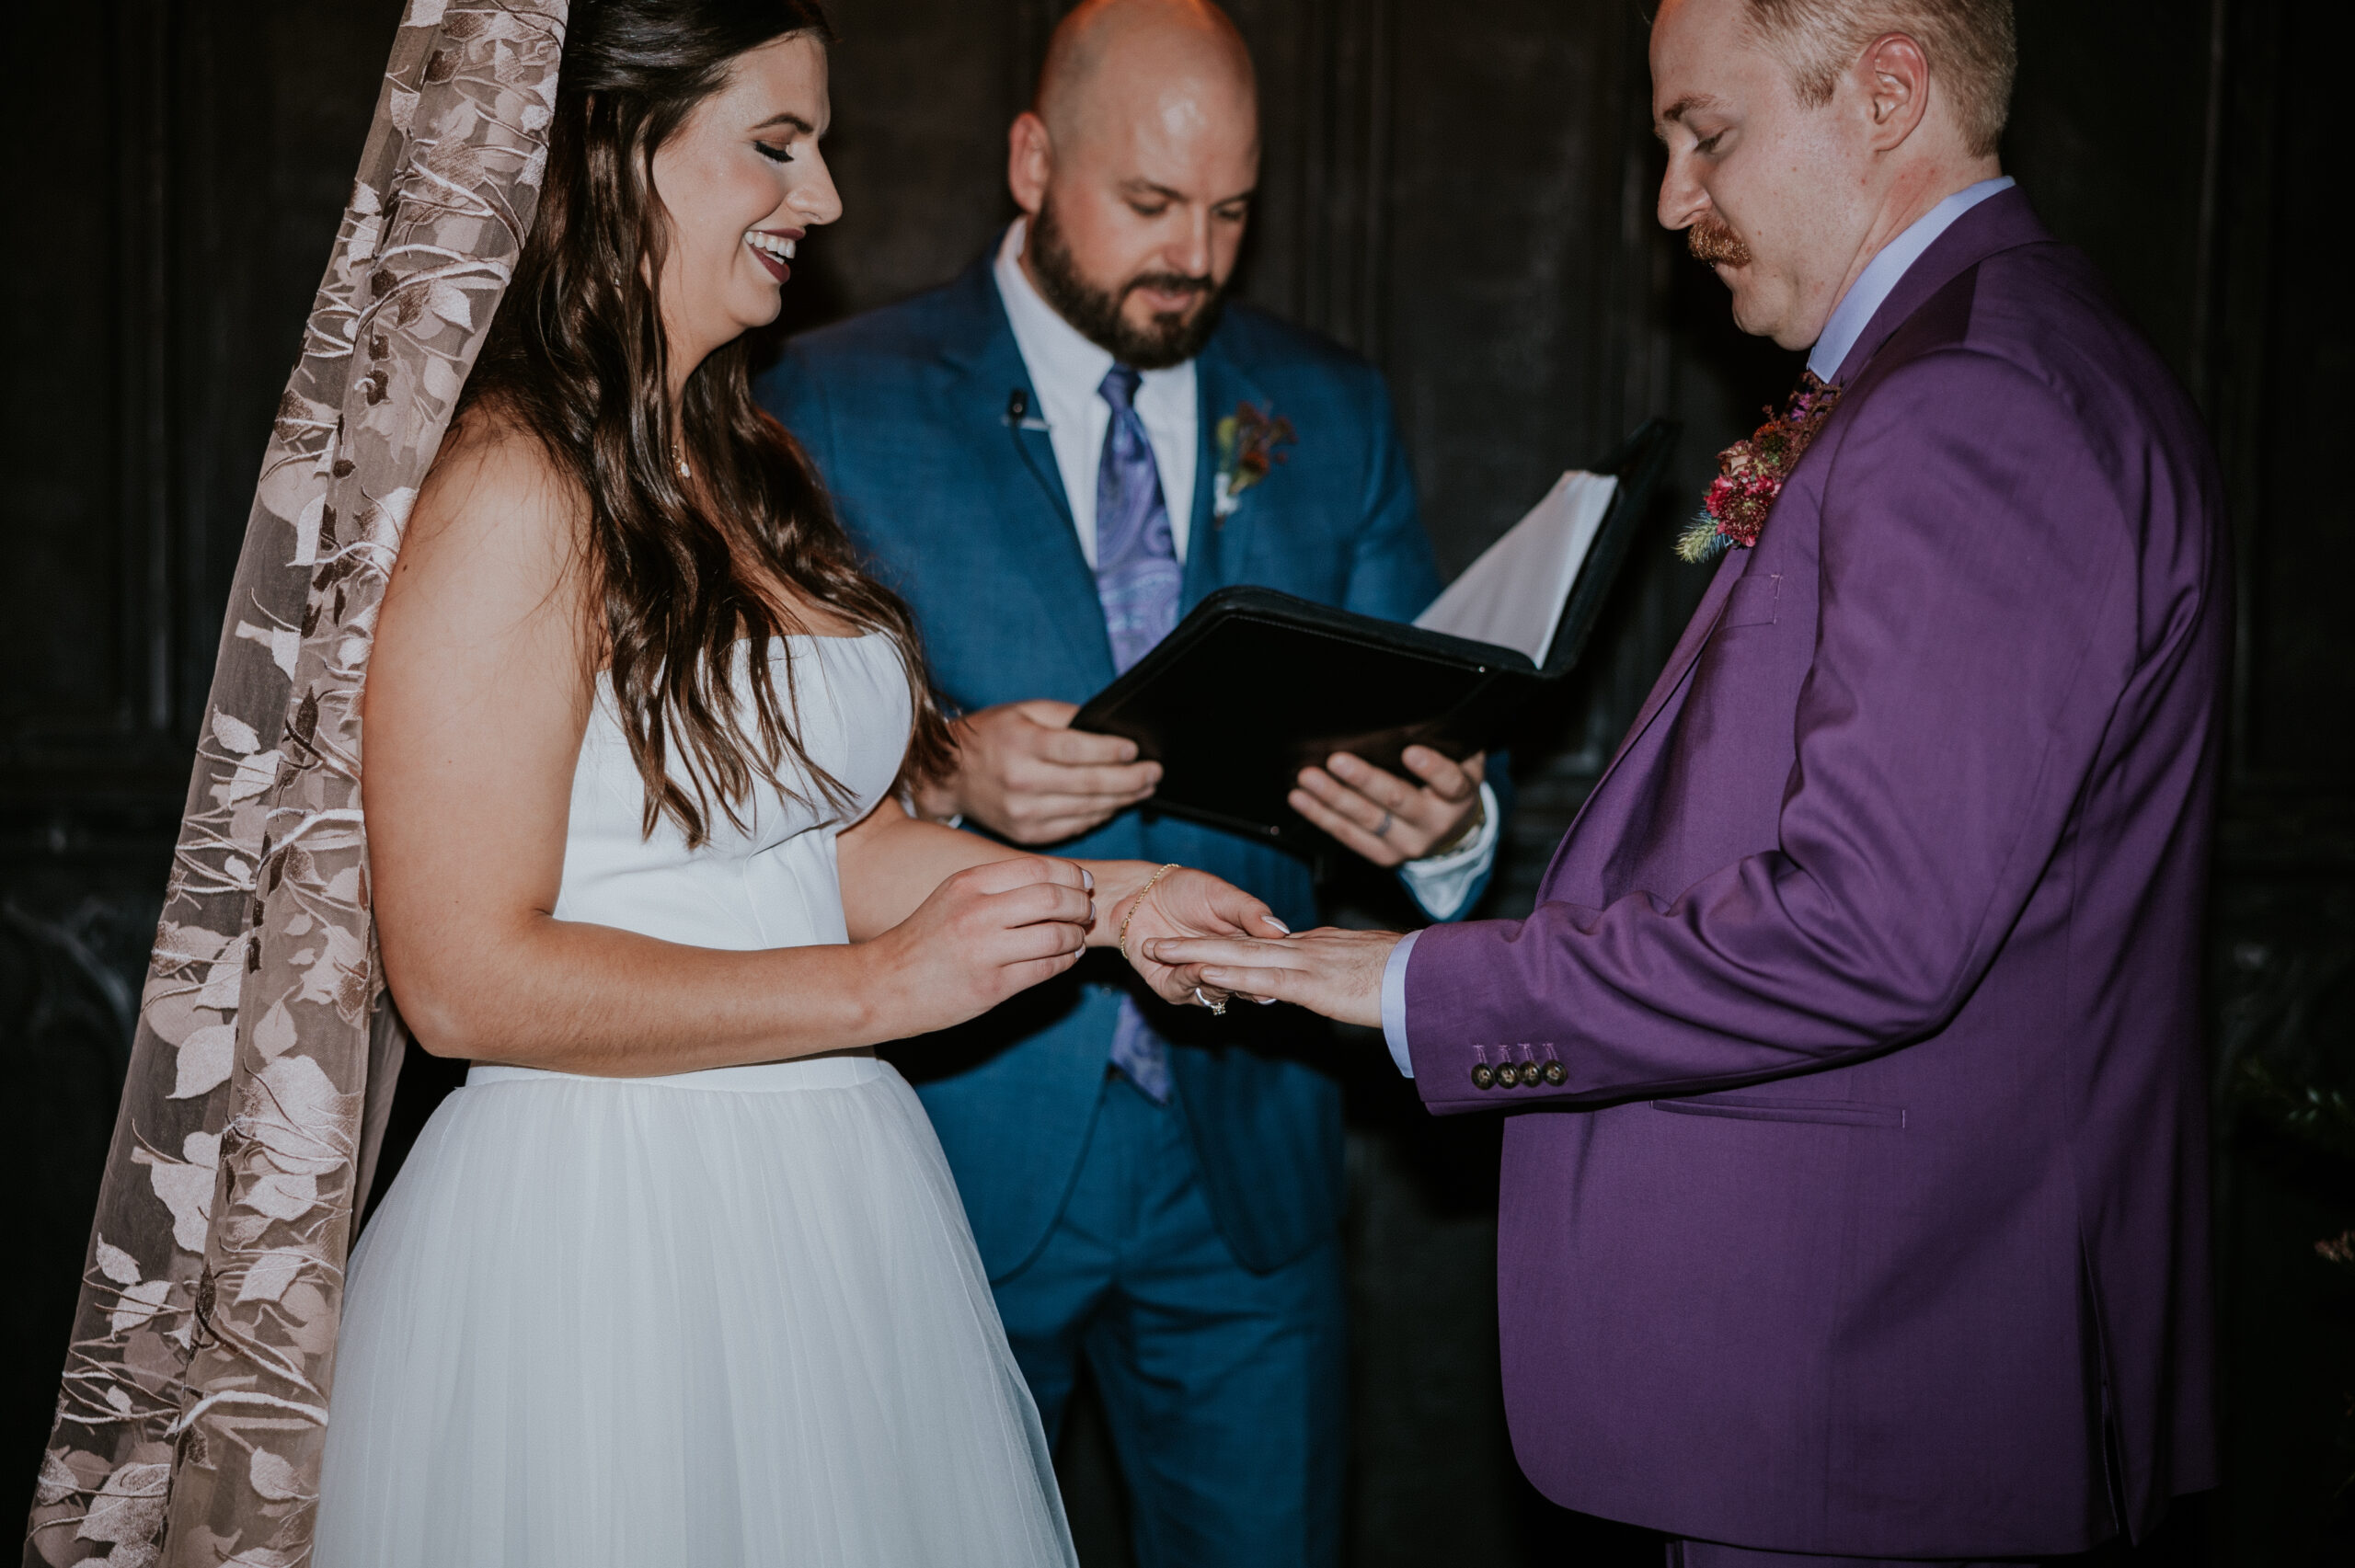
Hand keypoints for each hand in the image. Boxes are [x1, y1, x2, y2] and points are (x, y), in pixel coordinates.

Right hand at [866, 856, 1095, 1035]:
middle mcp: (978, 912)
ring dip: (1076, 936)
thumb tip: (1055, 880)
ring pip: (1056, 935)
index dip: (1071, 875)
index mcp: (970, 882)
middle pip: (1053, 898)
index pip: (1038, 868)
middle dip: (1080, 905)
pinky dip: (1065, 961)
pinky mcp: (992, 986)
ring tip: (1076, 937)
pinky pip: (1046, 969)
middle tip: (1087, 912)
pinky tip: (1065, 958)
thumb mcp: (954, 896)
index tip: (1083, 884)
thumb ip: (998, 886)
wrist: (885, 984)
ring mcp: (985, 951)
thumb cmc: (926, 939)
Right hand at [918, 700, 1160, 845]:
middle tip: (1155, 772)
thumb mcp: (1025, 711)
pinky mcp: (1027, 834)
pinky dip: (1099, 815)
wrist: (949, 775)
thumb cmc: (992, 735)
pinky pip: (1075, 826)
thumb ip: (1066, 717)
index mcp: (1021, 746)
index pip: (1076, 751)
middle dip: (1130, 780)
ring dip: (1122, 800)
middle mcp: (1022, 782)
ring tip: (1145, 788)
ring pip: (1087, 809)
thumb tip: (1110, 729)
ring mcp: (1024, 814)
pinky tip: (1115, 804)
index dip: (1110, 752)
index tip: (1136, 750)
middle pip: (1089, 785)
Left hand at [1107, 866, 1289, 1008]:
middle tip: (1253, 980)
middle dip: (1246, 982)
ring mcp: (1200, 982)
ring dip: (1213, 979)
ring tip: (1208, 965)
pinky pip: (1185, 990)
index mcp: (1246, 948)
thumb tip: (1281, 931)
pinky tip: (1189, 965)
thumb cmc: (1186, 889)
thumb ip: (1250, 913)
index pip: (1266, 965)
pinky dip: (1188, 978)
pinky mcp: (1173, 988)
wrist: (1141, 893)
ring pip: (1215, 991)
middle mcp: (1226, 969)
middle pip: (1243, 985)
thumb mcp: (1223, 895)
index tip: (1282, 971)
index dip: (1274, 969)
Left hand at [1144, 927, 1400, 1029]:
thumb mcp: (1369, 972)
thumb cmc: (1412, 977)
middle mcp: (1306, 949)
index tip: (1195, 949)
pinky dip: (1232, 973)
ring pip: (1241, 955)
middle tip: (1156, 941)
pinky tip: (1206, 972)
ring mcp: (1307, 963)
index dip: (1225, 946)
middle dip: (1194, 943)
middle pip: (1239, 943)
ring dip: (1197, 953)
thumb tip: (1330, 981)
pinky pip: (1265, 976)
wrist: (1434, 976)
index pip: (1263, 946)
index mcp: (1318, 947)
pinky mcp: (1313, 983)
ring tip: (1159, 950)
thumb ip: (1343, 973)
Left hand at [1290, 748, 1484, 867]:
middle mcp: (1434, 823)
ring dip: (1333, 797)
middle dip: (1364, 780)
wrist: (1453, 834)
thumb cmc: (1451, 786)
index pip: (1450, 783)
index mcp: (1459, 797)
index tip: (1410, 752)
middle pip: (1397, 801)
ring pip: (1366, 819)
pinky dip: (1321, 816)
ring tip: (1308, 778)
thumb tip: (1416, 714)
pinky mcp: (1384, 856)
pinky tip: (1301, 799)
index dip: (1432, 769)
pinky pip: (1348, 835)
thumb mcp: (1462, 763)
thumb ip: (1447, 744)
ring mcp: (1407, 843)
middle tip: (1337, 760)